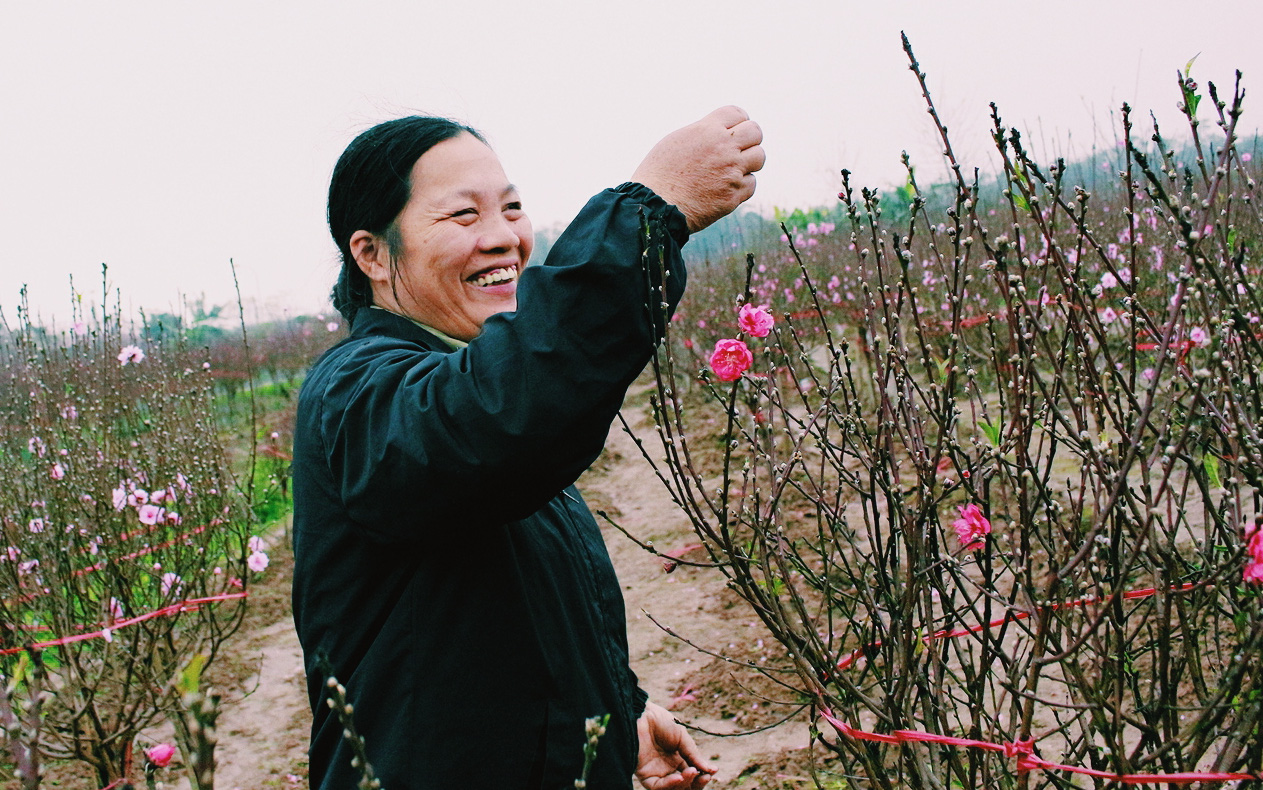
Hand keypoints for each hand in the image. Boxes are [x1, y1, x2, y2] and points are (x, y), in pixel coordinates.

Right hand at [632, 106, 764, 232]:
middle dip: (749, 140)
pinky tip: (725, 188)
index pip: (738, 113)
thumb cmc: (659, 174)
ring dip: (749, 162)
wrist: (655, 206)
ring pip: (759, 157)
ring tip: (732, 169)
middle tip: (738, 150)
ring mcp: (731, 171)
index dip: (738, 121)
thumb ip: (702, 134)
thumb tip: (719, 132)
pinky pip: (751, 184)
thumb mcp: (676, 141)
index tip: (734, 131)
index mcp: (707, 130)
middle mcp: (723, 147)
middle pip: (755, 132)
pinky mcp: (734, 194)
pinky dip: (742, 186)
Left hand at [634, 702, 716, 788]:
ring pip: (672, 789)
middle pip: (684, 786)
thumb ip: (694, 755)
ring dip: (684, 784)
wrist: (641, 714)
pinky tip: (679, 777)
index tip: (711, 773)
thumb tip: (712, 770)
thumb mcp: (682, 737)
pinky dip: (669, 785)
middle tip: (704, 776)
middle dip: (695, 784)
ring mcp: (656, 773)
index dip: (701, 777)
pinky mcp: (644, 775)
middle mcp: (667, 769)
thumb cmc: (661, 721)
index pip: (692, 776)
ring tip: (691, 772)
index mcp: (677, 760)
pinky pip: (657, 787)